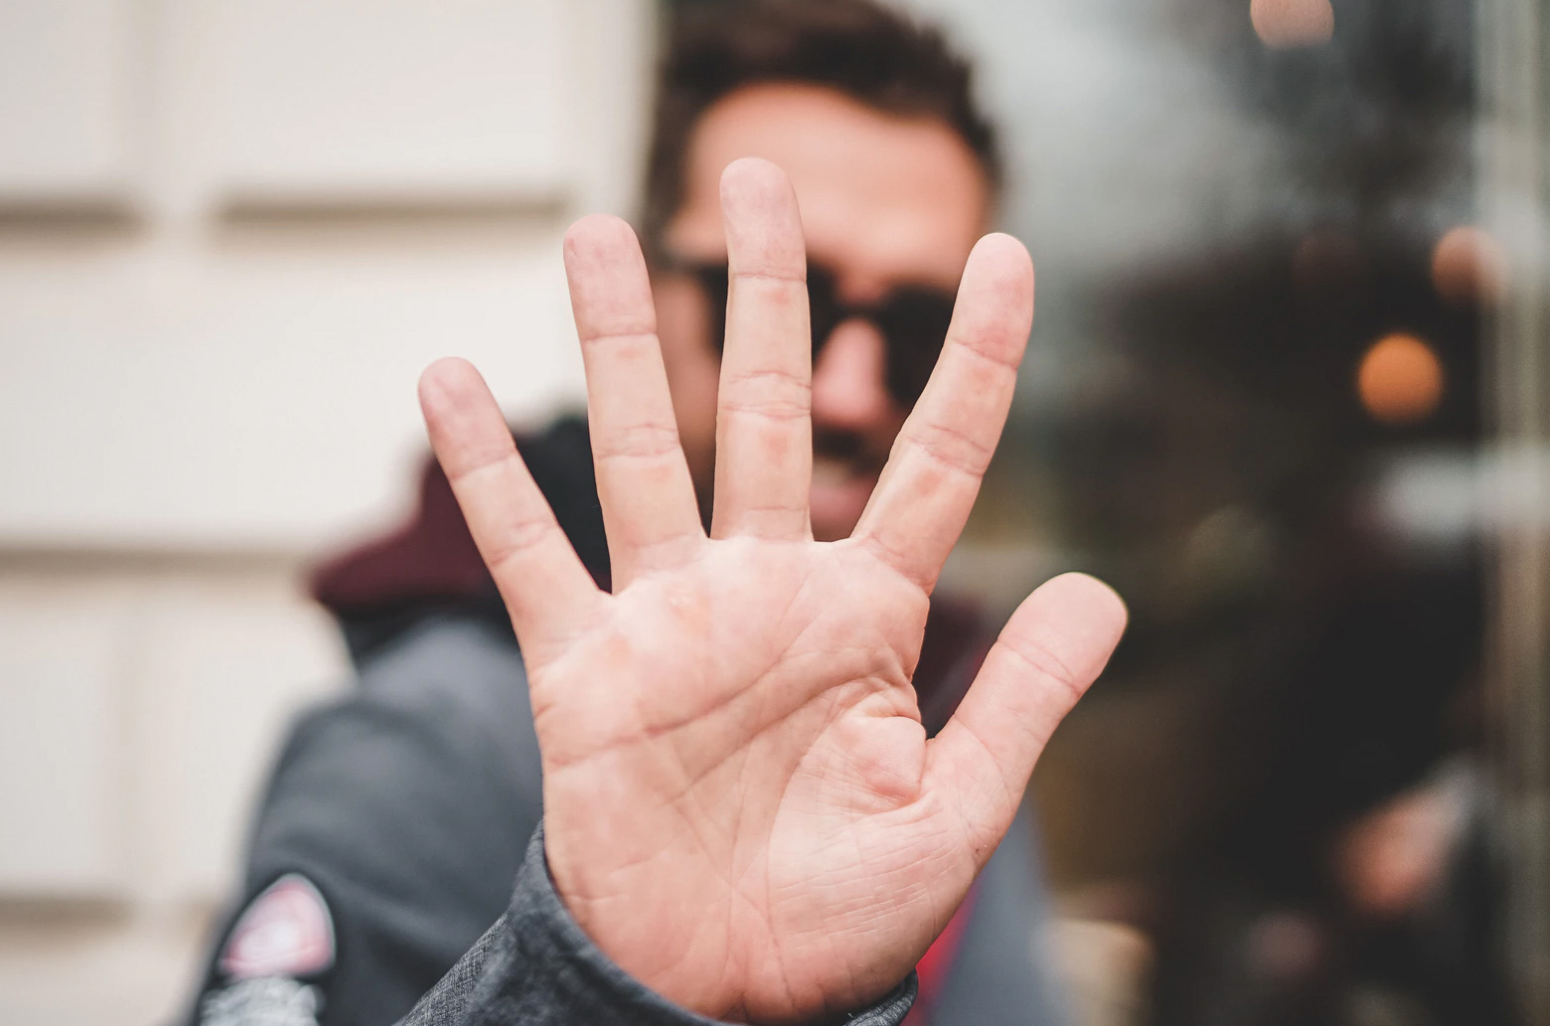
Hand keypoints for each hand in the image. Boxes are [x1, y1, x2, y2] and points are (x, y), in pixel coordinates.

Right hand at [418, 158, 1124, 1023]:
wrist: (716, 992)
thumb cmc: (842, 922)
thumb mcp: (954, 816)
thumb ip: (1019, 700)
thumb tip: (1103, 588)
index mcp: (866, 619)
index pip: (934, 464)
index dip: (979, 362)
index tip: (1013, 256)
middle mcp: (764, 593)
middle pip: (764, 410)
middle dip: (765, 296)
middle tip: (760, 178)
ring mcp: (668, 620)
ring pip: (639, 451)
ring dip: (616, 341)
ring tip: (594, 230)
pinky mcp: (581, 667)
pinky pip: (529, 551)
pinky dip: (488, 471)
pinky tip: (446, 377)